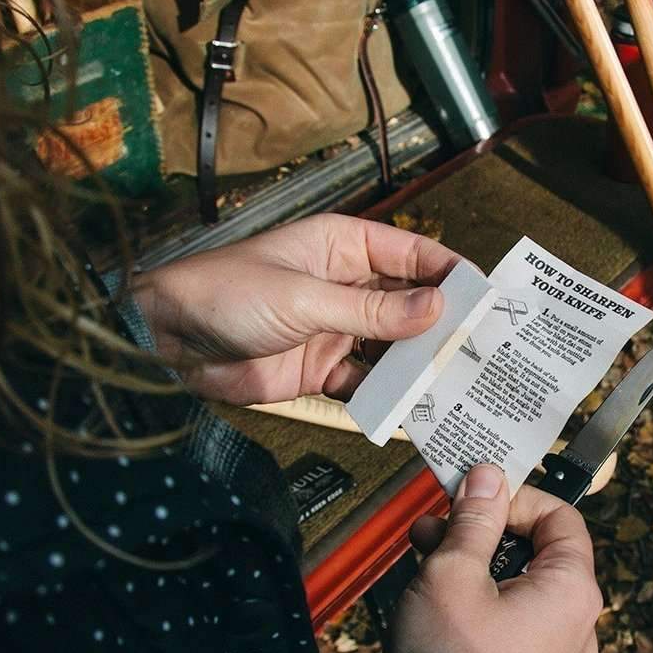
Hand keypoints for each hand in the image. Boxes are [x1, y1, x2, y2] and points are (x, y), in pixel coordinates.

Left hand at [132, 213, 460, 403]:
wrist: (166, 342)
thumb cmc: (227, 294)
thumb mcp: (305, 297)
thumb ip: (372, 309)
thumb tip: (436, 307)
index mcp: (343, 247)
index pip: (412, 252)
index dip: (449, 272)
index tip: (486, 296)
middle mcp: (346, 284)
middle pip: (408, 301)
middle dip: (442, 321)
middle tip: (483, 344)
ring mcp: (335, 328)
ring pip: (392, 343)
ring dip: (419, 360)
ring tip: (459, 377)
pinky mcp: (321, 368)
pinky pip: (365, 381)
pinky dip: (386, 393)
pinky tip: (412, 405)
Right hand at [394, 464, 601, 652]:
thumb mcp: (454, 572)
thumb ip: (474, 520)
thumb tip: (488, 477)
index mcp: (572, 592)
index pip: (561, 518)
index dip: (516, 499)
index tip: (474, 496)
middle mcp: (577, 626)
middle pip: (538, 553)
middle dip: (484, 532)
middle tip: (437, 524)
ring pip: (520, 589)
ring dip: (476, 565)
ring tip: (424, 558)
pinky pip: (514, 624)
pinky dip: (482, 603)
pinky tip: (438, 599)